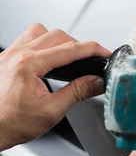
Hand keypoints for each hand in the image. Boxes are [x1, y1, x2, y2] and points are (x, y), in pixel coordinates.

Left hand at [0, 23, 110, 150]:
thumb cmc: (10, 124)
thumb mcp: (52, 111)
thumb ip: (78, 92)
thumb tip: (97, 82)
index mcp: (29, 65)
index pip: (70, 49)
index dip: (93, 50)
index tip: (105, 53)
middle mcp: (16, 55)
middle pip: (58, 35)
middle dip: (79, 45)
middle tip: (90, 59)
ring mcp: (8, 55)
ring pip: (40, 31)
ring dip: (58, 40)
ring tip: (68, 56)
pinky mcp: (4, 59)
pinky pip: (26, 39)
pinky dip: (42, 44)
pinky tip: (47, 58)